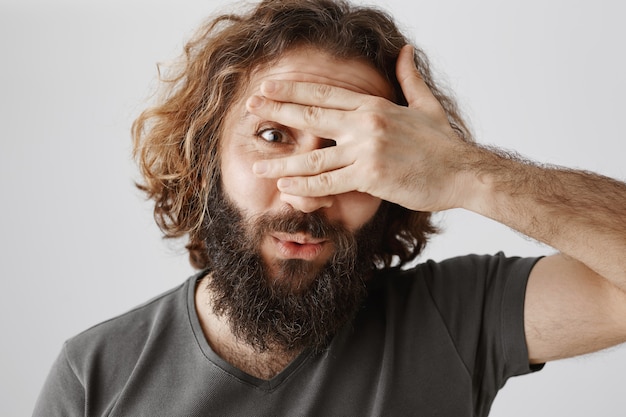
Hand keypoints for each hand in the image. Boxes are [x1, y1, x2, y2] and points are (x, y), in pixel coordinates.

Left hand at [246, 45, 472, 211]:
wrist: (464, 173)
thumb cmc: (444, 145)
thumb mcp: (425, 105)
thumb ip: (409, 78)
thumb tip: (405, 51)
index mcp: (374, 106)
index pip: (325, 93)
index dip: (294, 90)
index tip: (270, 87)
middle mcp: (366, 123)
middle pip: (312, 115)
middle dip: (278, 111)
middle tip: (250, 107)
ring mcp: (366, 150)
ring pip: (314, 156)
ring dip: (282, 162)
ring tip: (257, 165)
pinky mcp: (370, 177)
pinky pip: (328, 183)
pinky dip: (304, 188)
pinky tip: (285, 189)